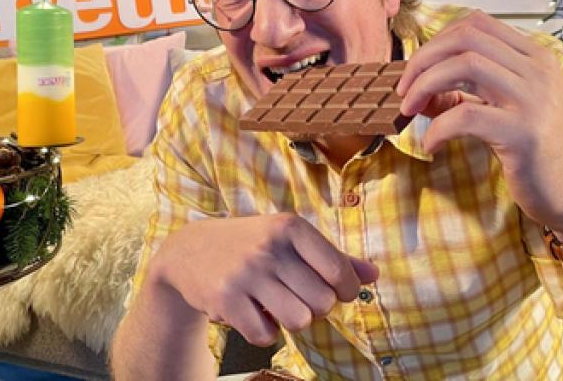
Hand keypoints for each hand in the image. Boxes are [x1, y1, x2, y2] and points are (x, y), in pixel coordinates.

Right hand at [153, 213, 378, 345]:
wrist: (188, 250)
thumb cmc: (252, 244)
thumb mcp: (290, 240)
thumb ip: (333, 258)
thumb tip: (374, 275)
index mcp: (290, 227)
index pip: (338, 270)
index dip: (346, 289)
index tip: (337, 291)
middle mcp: (269, 247)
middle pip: (322, 303)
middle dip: (316, 308)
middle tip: (298, 297)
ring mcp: (246, 273)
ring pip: (299, 321)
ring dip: (292, 321)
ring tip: (278, 306)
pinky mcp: (226, 298)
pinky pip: (266, 335)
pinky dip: (265, 332)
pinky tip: (254, 313)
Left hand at [395, 11, 562, 242]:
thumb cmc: (542, 152)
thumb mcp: (511, 110)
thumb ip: (473, 93)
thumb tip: (422, 89)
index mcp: (535, 58)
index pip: (477, 24)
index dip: (438, 40)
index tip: (418, 68)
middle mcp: (536, 70)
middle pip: (466, 38)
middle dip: (423, 59)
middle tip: (404, 89)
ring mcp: (532, 100)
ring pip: (464, 66)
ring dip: (425, 85)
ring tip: (410, 110)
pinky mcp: (523, 134)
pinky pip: (465, 116)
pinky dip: (437, 128)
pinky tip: (431, 144)